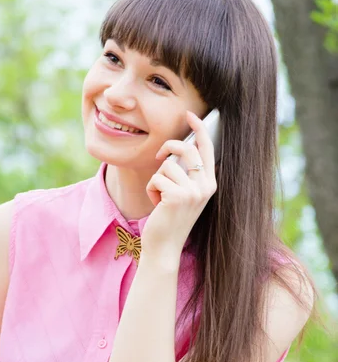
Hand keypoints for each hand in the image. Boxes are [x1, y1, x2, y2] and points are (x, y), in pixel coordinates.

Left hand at [142, 110, 216, 261]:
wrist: (164, 247)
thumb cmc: (170, 219)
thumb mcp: (183, 194)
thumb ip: (186, 174)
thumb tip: (179, 148)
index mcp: (210, 184)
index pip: (207, 149)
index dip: (199, 129)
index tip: (190, 114)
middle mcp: (206, 187)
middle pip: (186, 150)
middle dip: (168, 148)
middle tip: (159, 154)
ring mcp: (193, 192)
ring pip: (167, 166)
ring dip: (157, 180)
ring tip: (160, 198)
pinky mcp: (177, 196)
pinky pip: (157, 178)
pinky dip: (151, 189)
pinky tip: (156, 204)